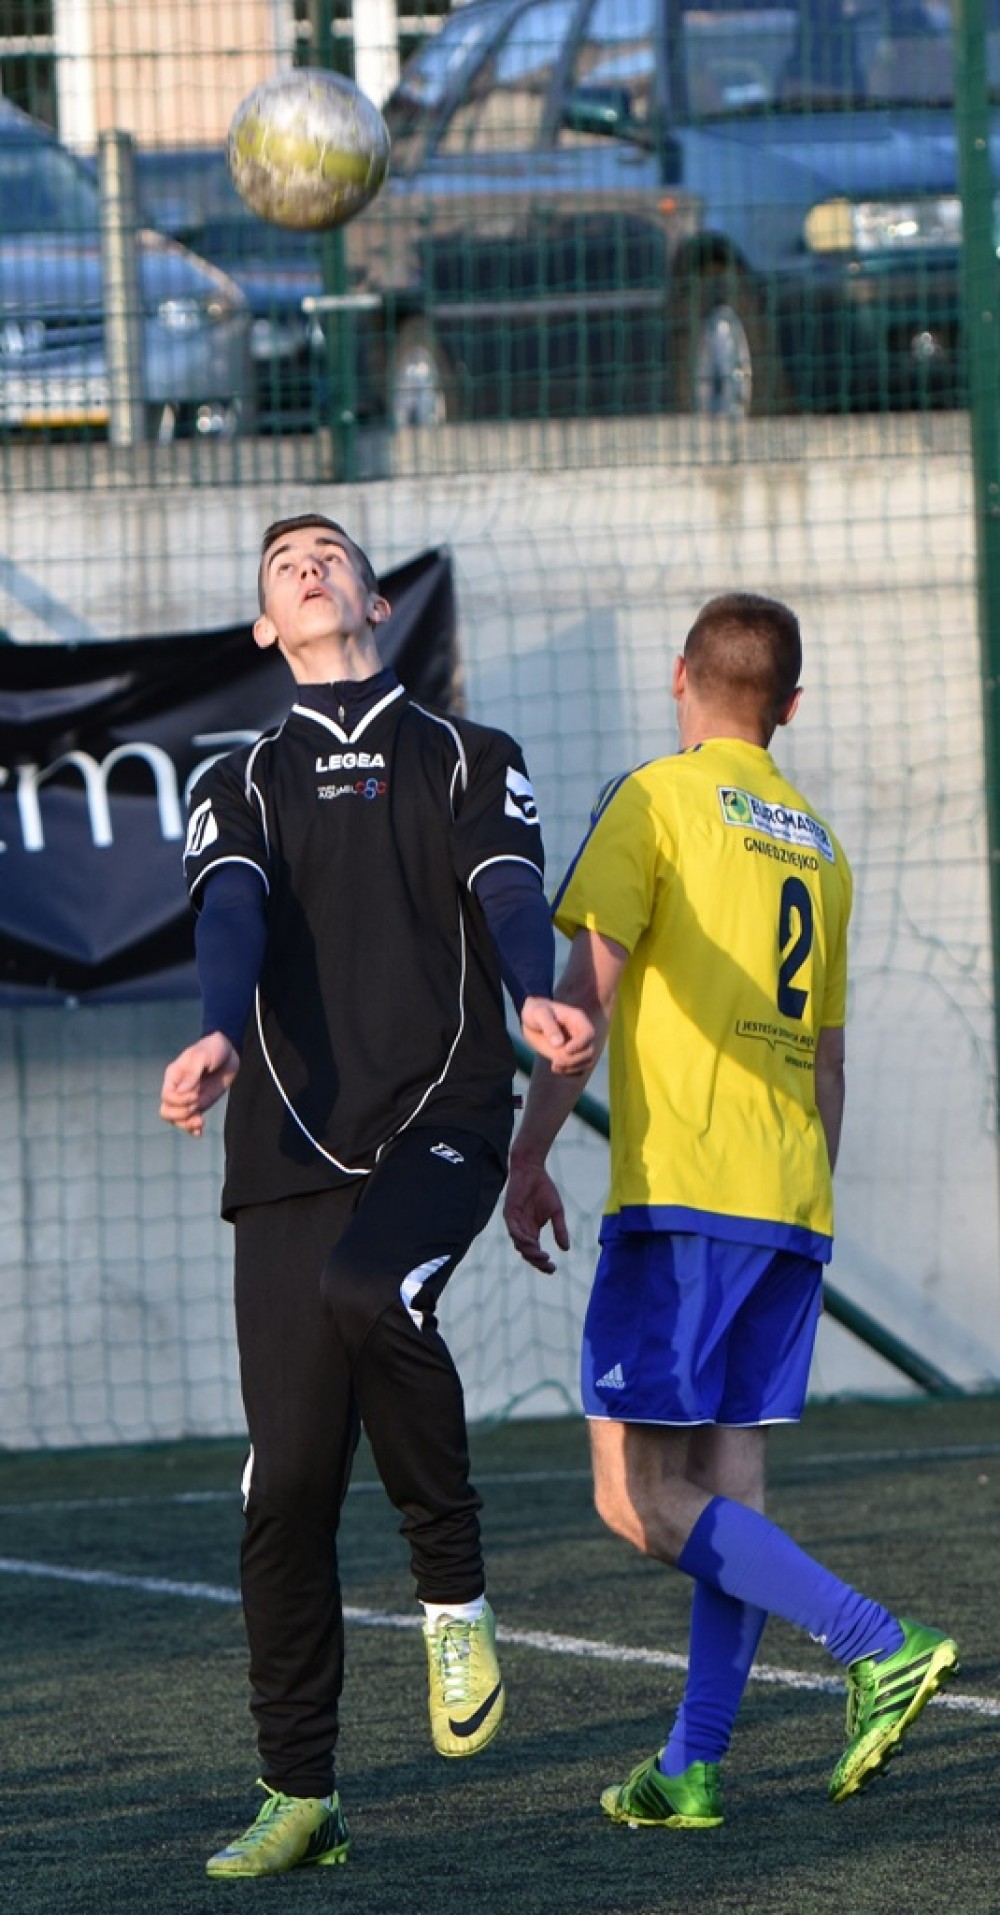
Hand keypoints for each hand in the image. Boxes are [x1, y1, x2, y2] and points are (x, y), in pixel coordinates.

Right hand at [159, 1032, 239, 1136]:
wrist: (229, 1052)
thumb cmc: (213, 1049)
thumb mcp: (202, 1056)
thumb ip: (192, 1074)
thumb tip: (183, 1092)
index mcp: (173, 1076)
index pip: (166, 1096)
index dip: (180, 1100)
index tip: (196, 1094)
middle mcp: (178, 1089)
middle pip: (166, 1111)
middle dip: (181, 1114)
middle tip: (197, 1107)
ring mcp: (188, 1099)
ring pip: (176, 1120)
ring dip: (187, 1124)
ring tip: (202, 1121)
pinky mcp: (200, 1104)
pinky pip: (190, 1121)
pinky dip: (193, 1129)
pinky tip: (200, 1131)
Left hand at [503, 1153, 569, 1272]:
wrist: (532, 1170)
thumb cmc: (544, 1189)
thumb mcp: (556, 1212)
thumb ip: (559, 1230)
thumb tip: (566, 1249)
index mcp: (532, 1230)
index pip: (535, 1252)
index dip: (542, 1262)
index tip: (553, 1269)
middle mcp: (522, 1229)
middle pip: (527, 1252)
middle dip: (537, 1261)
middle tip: (548, 1266)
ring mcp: (515, 1223)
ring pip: (519, 1244)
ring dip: (530, 1252)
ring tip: (543, 1256)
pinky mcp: (509, 1214)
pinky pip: (514, 1231)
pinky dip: (522, 1239)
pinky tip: (533, 1243)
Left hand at [519, 997, 595, 1075]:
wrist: (530, 1018)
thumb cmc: (536, 1010)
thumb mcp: (539, 1014)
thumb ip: (549, 1027)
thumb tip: (559, 1044)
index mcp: (577, 1020)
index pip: (588, 1034)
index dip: (580, 1044)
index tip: (566, 1050)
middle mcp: (580, 1034)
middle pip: (589, 1051)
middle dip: (574, 1060)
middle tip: (555, 1062)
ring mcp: (576, 1046)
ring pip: (585, 1062)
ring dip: (572, 1068)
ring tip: (554, 1066)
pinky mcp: (570, 1056)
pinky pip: (577, 1068)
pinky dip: (568, 1071)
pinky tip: (555, 1068)